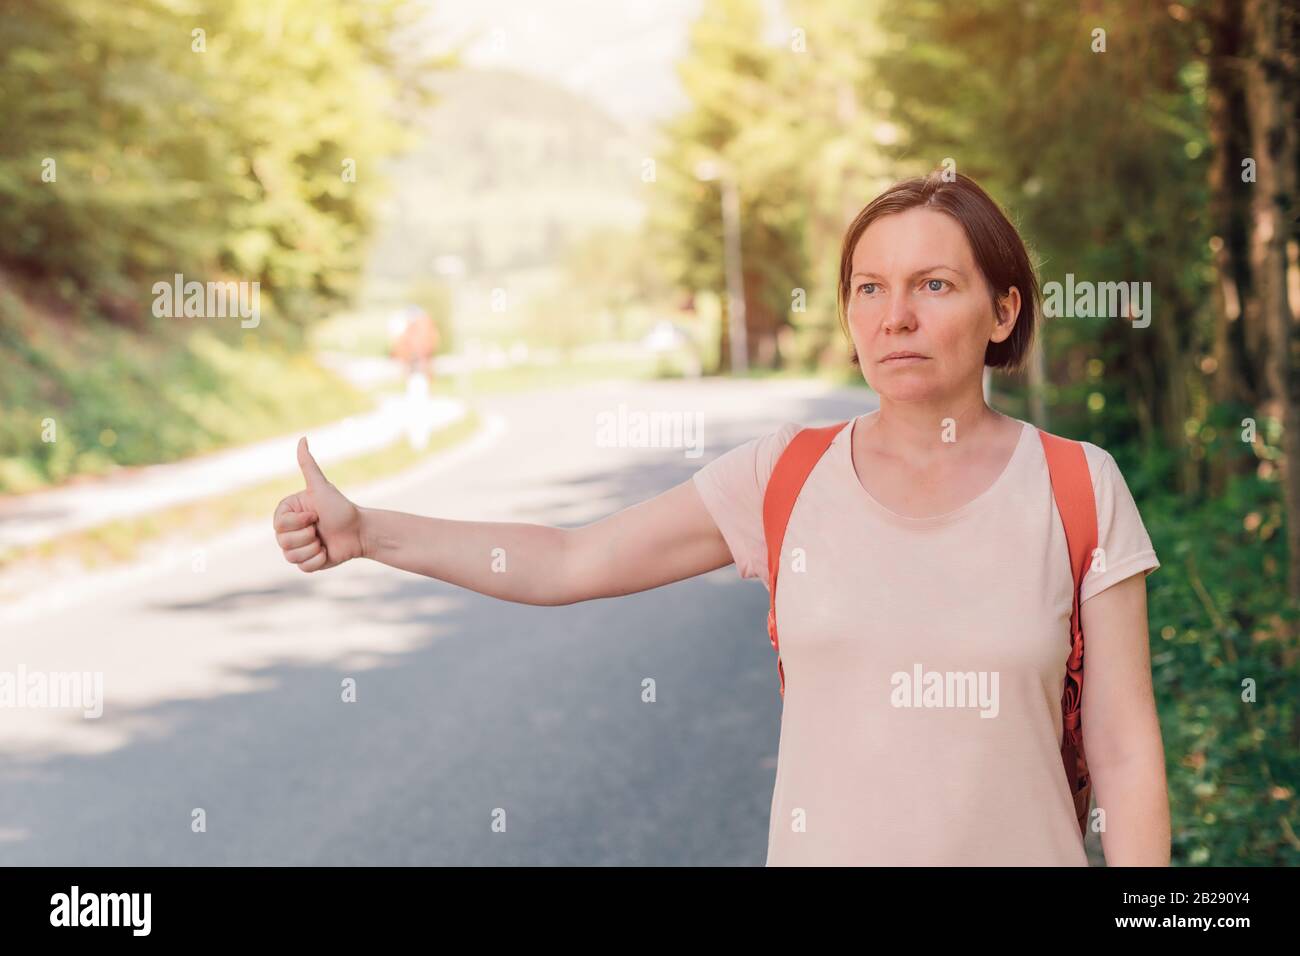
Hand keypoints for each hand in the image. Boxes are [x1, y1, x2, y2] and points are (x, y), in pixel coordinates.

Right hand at [272, 437, 363, 571]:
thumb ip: (308, 465)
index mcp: (287, 514)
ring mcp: (297, 547)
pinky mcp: (307, 563)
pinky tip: (327, 552)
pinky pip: (303, 568)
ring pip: (291, 556)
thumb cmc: (341, 508)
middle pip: (283, 542)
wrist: (360, 531)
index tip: (315, 515)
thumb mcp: (322, 487)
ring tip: (324, 540)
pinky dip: (318, 561)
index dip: (299, 522)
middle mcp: (288, 531)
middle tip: (320, 527)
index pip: (279, 525)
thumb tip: (303, 438)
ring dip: (313, 548)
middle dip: (307, 535)